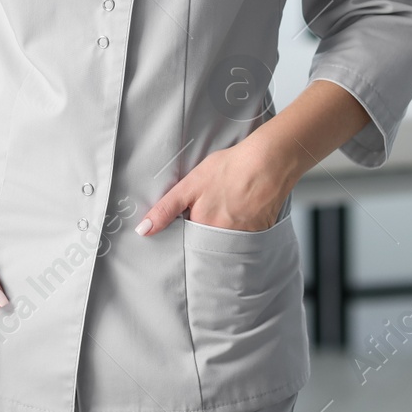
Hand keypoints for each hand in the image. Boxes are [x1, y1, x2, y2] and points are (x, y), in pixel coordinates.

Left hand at [136, 135, 293, 234]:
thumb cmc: (229, 170)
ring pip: (226, 245)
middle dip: (203, 238)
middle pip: (207, 248)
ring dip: (222, 235)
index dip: (185, 235)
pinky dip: (241, 230)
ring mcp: (244, 240)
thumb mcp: (190, 185)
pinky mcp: (260, 234)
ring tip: (228, 209)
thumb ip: (166, 209)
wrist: (269, 163)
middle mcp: (223, 241)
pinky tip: (243, 211)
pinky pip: (245, 241)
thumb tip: (143, 231)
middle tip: (211, 212)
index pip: (186, 245)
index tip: (186, 226)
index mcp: (203, 230)